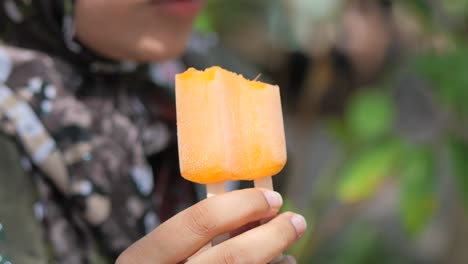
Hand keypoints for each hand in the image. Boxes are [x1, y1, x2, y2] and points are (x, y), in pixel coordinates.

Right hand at [116, 188, 306, 263]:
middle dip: (274, 235)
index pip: (197, 221)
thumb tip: (260, 210)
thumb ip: (202, 232)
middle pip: (234, 257)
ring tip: (287, 255)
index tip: (272, 198)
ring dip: (276, 260)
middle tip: (296, 220)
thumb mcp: (171, 251)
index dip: (242, 204)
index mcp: (143, 259)